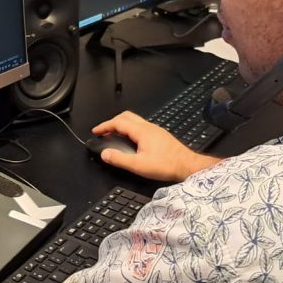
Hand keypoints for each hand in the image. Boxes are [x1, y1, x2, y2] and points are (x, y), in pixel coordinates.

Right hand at [92, 111, 222, 181]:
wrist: (187, 165)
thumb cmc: (167, 165)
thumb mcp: (139, 165)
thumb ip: (120, 159)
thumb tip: (105, 154)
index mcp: (141, 131)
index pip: (118, 122)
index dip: (104, 126)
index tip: (96, 131)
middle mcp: (148, 127)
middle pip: (126, 116)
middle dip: (112, 122)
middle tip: (104, 131)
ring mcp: (155, 130)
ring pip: (134, 120)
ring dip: (122, 124)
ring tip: (114, 135)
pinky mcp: (160, 135)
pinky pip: (141, 126)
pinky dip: (130, 129)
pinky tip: (131, 140)